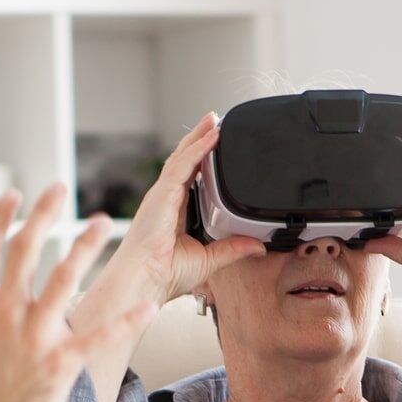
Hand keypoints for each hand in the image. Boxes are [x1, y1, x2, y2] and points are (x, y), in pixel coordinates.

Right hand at [0, 184, 155, 401]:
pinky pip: (100, 335)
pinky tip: (150, 306)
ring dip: (85, 245)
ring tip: (102, 222)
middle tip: (57, 189)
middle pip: (26, 249)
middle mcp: (6, 314)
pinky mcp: (61, 363)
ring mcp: (35, 336)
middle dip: (42, 213)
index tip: (12, 196)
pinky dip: (128, 320)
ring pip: (64, 277)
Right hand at [100, 113, 264, 305]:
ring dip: (198, 137)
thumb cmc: (163, 275)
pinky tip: (211, 137)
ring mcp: (161, 195)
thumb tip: (256, 246)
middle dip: (198, 140)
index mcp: (172, 213)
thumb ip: (232, 249)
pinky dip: (198, 149)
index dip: (200, 159)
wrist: (145, 282)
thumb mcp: (209, 259)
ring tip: (213, 120)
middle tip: (214, 122)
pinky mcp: (161, 195)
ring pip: (182, 157)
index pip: (188, 178)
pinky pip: (182, 165)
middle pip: (183, 161)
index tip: (214, 146)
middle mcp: (164, 200)